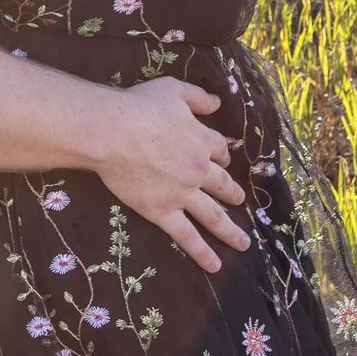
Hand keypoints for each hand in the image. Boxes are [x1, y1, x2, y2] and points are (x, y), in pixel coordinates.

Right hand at [87, 79, 252, 272]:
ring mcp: (183, 194)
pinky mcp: (163, 212)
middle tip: (240, 200)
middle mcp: (198, 170)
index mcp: (202, 140)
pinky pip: (187, 236)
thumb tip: (218, 102)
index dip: (222, 154)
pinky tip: (215, 265)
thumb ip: (199, 97)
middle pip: (222, 184)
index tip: (222, 158)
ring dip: (230, 230)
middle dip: (233, 193)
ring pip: (213, 216)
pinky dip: (202, 252)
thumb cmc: (140, 107)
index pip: (219, 150)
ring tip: (243, 242)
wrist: (113, 132)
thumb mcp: (173, 90)